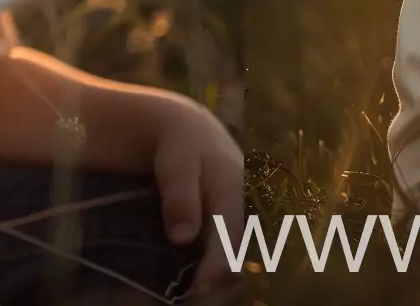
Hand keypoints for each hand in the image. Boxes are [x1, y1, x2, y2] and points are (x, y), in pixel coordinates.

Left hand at [150, 98, 244, 297]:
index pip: (230, 247)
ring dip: (219, 285)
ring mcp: (240, 220)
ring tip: (193, 295)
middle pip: (238, 262)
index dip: (213, 276)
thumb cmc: (182, 146)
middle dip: (218, 287)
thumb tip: (182, 238)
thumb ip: (180, 197)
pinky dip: (217, 275)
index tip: (192, 294)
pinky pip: (230, 258)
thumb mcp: (176, 164)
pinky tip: (199, 283)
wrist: (191, 131)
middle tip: (190, 298)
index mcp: (233, 194)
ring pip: (236, 263)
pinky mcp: (232, 227)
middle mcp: (243, 212)